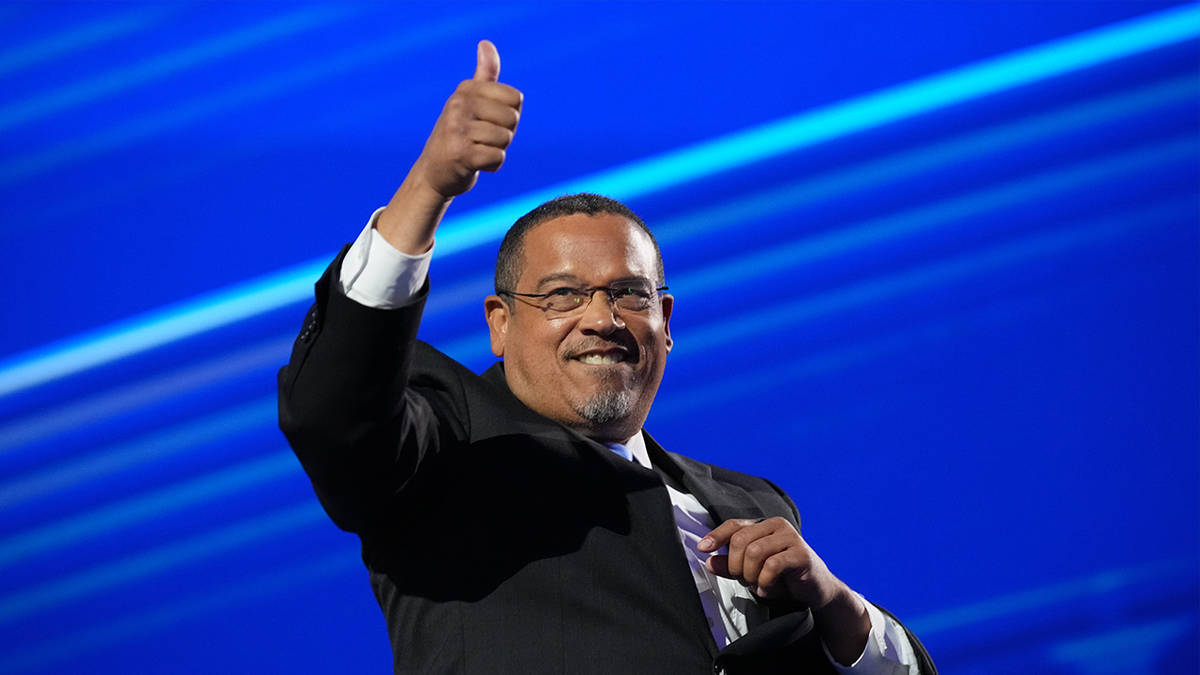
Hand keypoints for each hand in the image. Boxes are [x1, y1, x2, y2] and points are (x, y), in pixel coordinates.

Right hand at [376, 40, 522, 253]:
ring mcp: (458, 128)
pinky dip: (492, 166)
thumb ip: (484, 75)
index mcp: (465, 89)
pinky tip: (475, 164)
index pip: (515, 98)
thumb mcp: (470, 102)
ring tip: (476, 151)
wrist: (434, 173)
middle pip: (513, 119)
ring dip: (496, 151)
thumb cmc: (459, 136)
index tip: (487, 123)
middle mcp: (459, 104)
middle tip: (481, 140)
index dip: (508, 116)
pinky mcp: (461, 153)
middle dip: (504, 135)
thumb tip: (486, 43)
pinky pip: (498, 158)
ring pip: (505, 139)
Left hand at [698, 517, 870, 665]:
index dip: (716, 536)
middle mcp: (776, 525)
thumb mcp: (751, 573)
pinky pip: (771, 565)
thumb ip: (730, 566)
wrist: (815, 591)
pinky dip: (765, 582)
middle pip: (740, 540)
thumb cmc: (782, 579)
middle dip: (736, 565)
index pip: (734, 525)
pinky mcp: (801, 554)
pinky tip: (769, 588)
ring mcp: (791, 537)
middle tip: (744, 579)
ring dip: (750, 575)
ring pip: (754, 552)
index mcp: (763, 526)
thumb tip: (709, 561)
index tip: (702, 548)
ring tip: (758, 584)